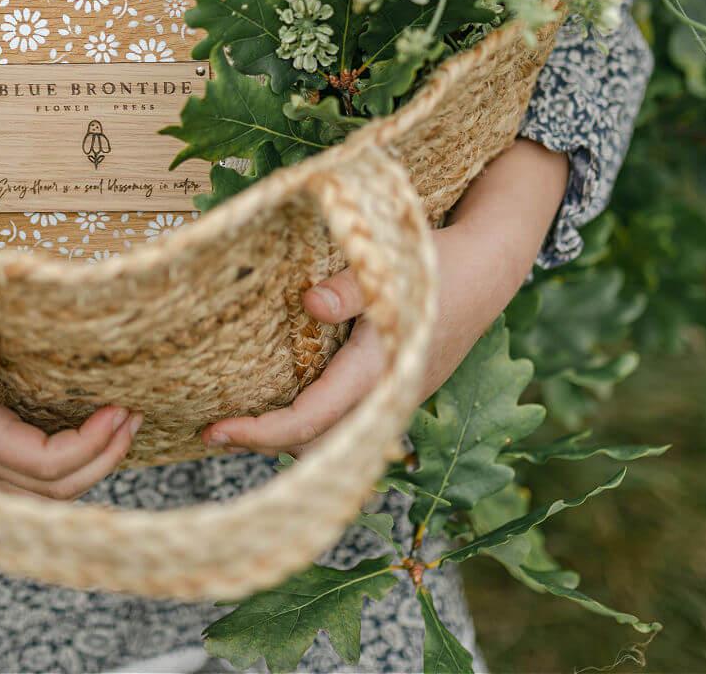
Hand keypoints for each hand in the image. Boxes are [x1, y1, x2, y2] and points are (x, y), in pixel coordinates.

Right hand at [0, 274, 141, 498]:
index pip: (45, 463)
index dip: (91, 444)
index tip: (121, 409)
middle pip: (54, 491)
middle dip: (103, 458)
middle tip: (134, 416)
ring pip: (43, 498)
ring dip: (88, 470)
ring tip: (121, 429)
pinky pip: (27, 489)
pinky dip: (63, 475)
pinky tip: (83, 444)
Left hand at [200, 139, 568, 457]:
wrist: (491, 266)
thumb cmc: (439, 262)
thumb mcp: (395, 265)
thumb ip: (352, 288)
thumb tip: (310, 305)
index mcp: (380, 369)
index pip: (311, 420)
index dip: (261, 432)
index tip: (216, 429)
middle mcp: (387, 394)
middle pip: (317, 442)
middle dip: (265, 442)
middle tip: (213, 428)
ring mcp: (394, 394)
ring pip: (334, 435)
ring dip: (288, 435)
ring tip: (242, 419)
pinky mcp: (396, 385)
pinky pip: (348, 418)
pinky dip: (312, 420)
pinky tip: (286, 399)